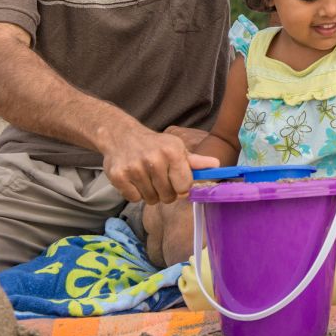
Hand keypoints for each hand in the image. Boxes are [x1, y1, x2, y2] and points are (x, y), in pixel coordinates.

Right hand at [102, 124, 219, 204]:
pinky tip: (135, 180)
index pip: (185, 187)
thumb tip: (217, 165)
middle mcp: (154, 159)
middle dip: (167, 193)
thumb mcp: (177, 148)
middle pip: (168, 196)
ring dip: (151, 194)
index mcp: (173, 152)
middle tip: (160, 180)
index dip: (182, 188)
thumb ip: (196, 161)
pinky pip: (134, 199)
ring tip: (148, 178)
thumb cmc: (155, 145)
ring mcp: (134, 168)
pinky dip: (136, 193)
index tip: (177, 182)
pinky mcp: (118, 176)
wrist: (121, 136)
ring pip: (151, 199)